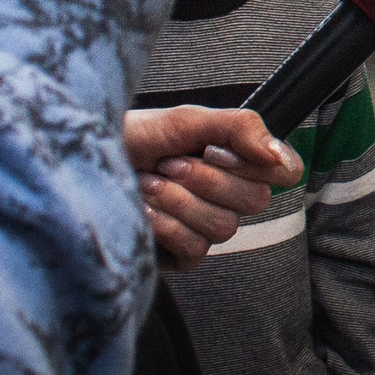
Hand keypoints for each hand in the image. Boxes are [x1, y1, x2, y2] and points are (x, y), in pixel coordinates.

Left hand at [123, 105, 302, 269]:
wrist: (88, 161)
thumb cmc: (138, 137)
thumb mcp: (189, 119)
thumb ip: (241, 129)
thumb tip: (280, 157)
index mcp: (240, 161)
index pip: (286, 172)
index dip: (257, 165)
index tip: (216, 150)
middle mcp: (231, 196)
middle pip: (255, 201)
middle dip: (205, 179)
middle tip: (170, 163)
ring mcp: (208, 227)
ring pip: (224, 227)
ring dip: (178, 201)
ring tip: (148, 182)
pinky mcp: (184, 255)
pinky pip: (195, 249)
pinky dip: (165, 225)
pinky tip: (143, 209)